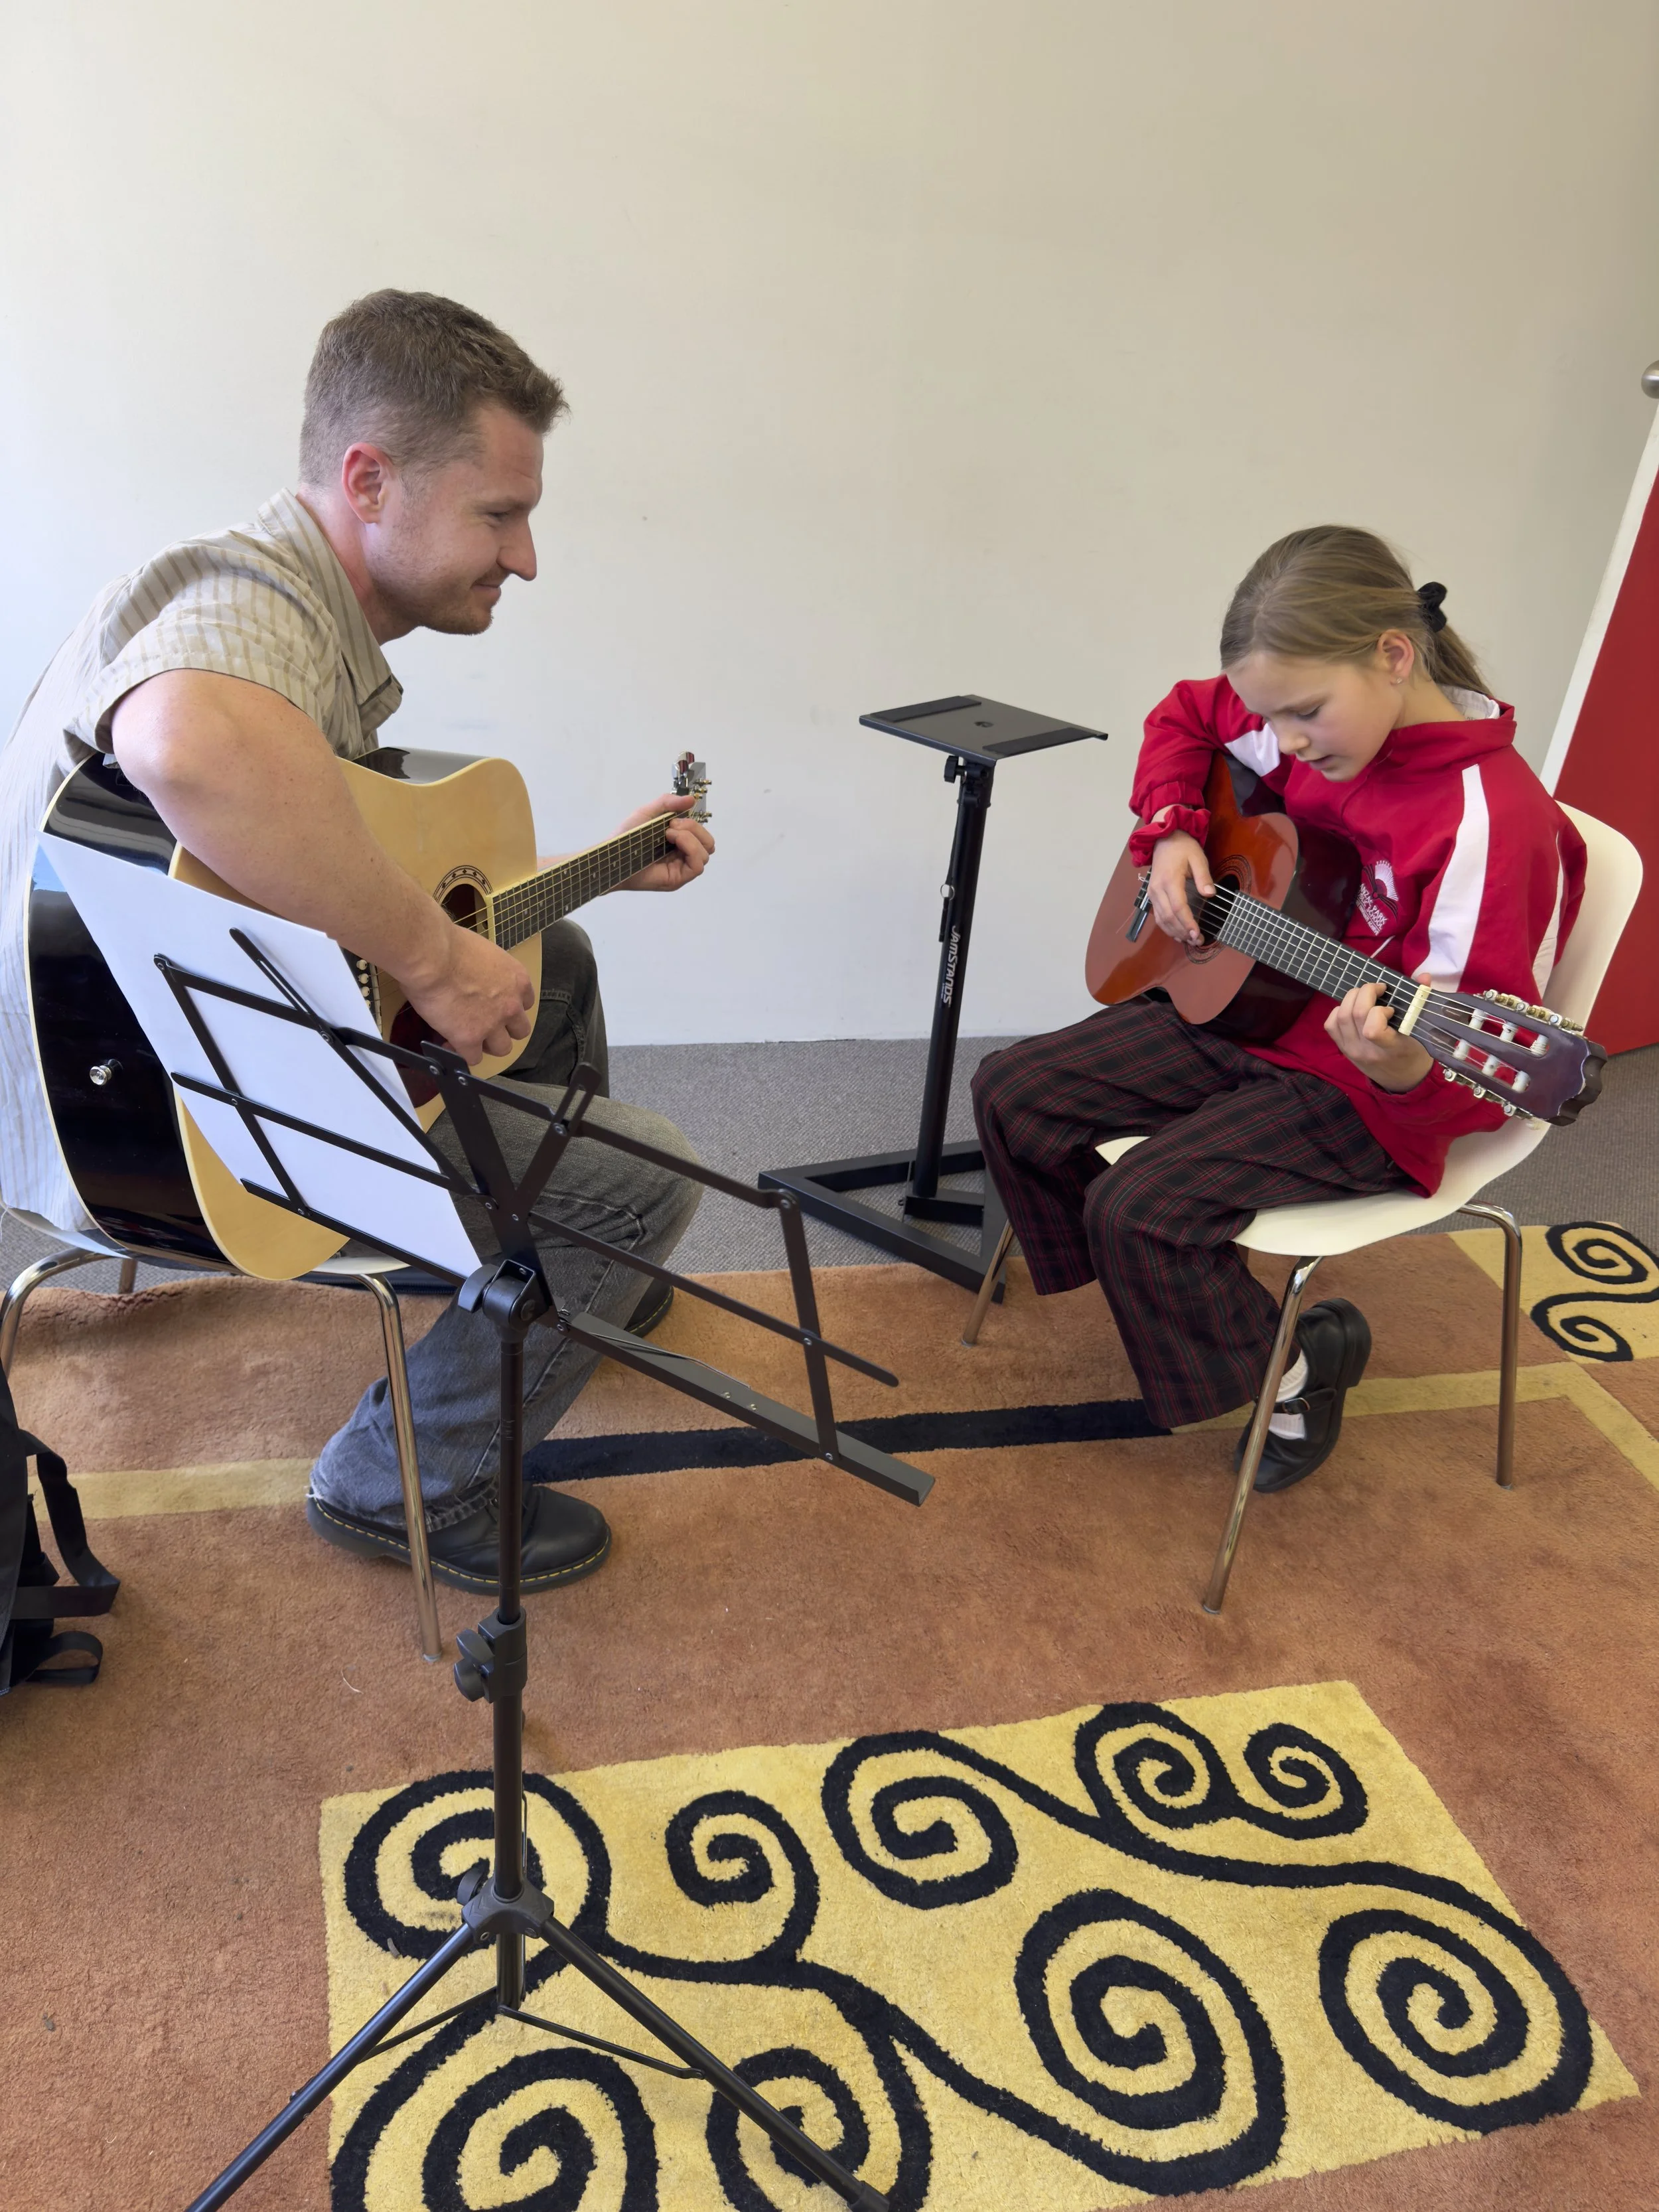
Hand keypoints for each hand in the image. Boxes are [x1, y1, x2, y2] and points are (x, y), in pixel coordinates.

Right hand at [397, 922, 534, 1065]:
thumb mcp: (482, 954)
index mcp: (517, 980)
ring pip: (501, 1049)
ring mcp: (492, 1024)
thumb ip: (487, 973)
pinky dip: (461, 1052)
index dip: (508, 1007)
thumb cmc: (449, 945)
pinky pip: (473, 1058)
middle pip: (519, 1030)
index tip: (493, 1006)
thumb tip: (475, 979)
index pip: (525, 1003)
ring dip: (486, 1045)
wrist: (431, 956)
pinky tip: (449, 1043)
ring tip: (466, 1038)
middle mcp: (511, 1004)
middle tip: (482, 1025)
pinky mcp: (470, 1039)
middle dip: (503, 1030)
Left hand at [617, 792, 714, 891]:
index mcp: (678, 842)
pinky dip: (690, 849)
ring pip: (706, 853)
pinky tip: (672, 842)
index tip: (672, 819)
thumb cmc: (626, 837)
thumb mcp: (647, 813)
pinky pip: (698, 866)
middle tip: (672, 826)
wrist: (612, 856)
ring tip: (668, 834)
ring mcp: (681, 868)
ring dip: (690, 838)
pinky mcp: (677, 878)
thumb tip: (692, 799)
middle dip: (694, 828)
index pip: (702, 834)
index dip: (693, 823)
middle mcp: (682, 855)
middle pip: (708, 843)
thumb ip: (668, 803)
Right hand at [1147, 829, 1213, 944]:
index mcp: (1170, 880)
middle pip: (1169, 917)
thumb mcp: (1198, 858)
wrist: (1164, 838)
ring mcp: (1152, 893)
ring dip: (1175, 932)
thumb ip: (1203, 877)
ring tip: (1189, 941)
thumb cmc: (1183, 847)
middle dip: (1183, 931)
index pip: (1179, 907)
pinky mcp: (1152, 895)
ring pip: (1161, 919)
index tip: (1197, 934)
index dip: (1188, 923)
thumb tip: (1210, 894)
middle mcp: (1157, 889)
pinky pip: (1158, 915)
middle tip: (1197, 941)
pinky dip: (1167, 927)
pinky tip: (1178, 933)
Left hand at [1325, 977, 1432, 1091]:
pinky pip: (1331, 1024)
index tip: (1391, 1008)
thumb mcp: (1422, 1032)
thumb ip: (1421, 1001)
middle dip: (1366, 992)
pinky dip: (1339, 1010)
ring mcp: (1351, 1050)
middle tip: (1379, 989)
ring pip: (1341, 1015)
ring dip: (1352, 997)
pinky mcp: (1342, 1048)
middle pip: (1355, 1014)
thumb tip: (1424, 975)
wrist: (1401, 1080)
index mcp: (1390, 1049)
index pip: (1372, 1030)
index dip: (1379, 1011)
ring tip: (1367, 995)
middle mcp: (1366, 1051)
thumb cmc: (1414, 1053)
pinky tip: (1353, 1008)